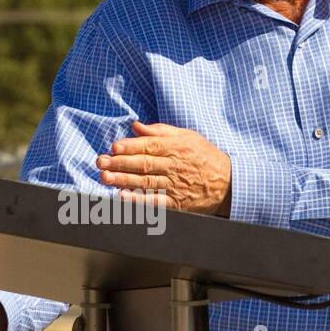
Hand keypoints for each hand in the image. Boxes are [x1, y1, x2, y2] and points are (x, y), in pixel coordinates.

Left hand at [96, 120, 231, 215]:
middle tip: (101, 162)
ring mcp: (175, 186)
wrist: (228, 183)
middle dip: (120, 163)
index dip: (130, 146)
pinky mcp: (177, 203)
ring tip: (105, 178)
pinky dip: (138, 201)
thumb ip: (160, 131)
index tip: (114, 147)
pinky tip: (123, 198)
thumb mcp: (187, 137)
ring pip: (146, 182)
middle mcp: (175, 166)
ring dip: (124, 181)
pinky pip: (155, 202)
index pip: (150, 146)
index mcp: (177, 148)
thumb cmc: (205, 157)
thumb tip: (136, 126)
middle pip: (144, 164)